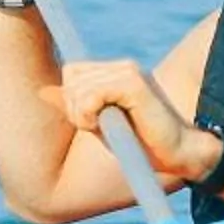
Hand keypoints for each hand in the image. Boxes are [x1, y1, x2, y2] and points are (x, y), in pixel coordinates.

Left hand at [53, 58, 214, 184]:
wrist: (179, 155)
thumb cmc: (142, 145)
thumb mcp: (101, 126)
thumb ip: (77, 107)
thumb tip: (43, 91)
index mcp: (116, 73)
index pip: (73, 72)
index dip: (71, 99)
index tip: (89, 122)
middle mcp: (122, 67)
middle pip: (71, 78)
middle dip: (75, 109)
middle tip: (99, 129)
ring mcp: (128, 72)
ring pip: (78, 87)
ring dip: (83, 115)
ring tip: (108, 129)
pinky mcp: (133, 84)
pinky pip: (90, 95)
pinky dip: (89, 115)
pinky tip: (107, 127)